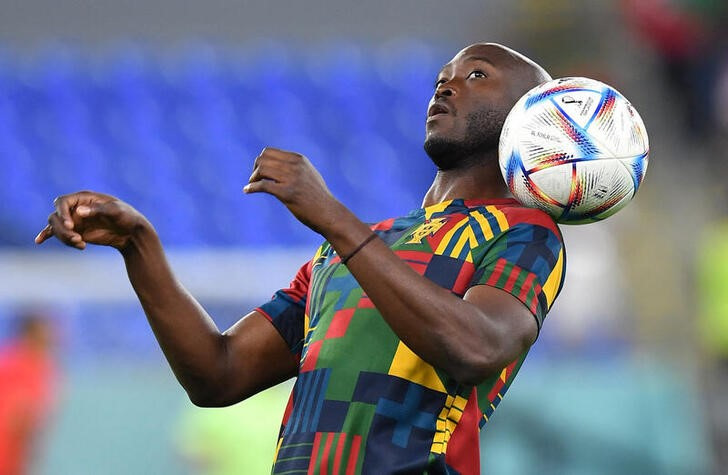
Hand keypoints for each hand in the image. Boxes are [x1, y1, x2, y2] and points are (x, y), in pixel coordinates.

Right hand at [35, 191, 150, 250]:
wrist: (131, 232)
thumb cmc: (126, 217)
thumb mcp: (116, 212)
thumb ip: (98, 210)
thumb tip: (78, 211)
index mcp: (84, 198)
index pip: (63, 202)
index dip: (62, 213)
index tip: (70, 226)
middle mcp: (76, 208)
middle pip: (56, 216)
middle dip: (62, 230)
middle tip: (78, 240)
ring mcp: (74, 220)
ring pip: (56, 228)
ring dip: (64, 238)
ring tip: (81, 245)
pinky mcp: (76, 232)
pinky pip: (57, 233)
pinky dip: (48, 236)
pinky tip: (39, 241)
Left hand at [244, 147, 344, 234]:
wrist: (329, 213)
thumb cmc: (318, 197)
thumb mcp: (309, 174)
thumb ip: (295, 167)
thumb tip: (278, 164)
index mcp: (298, 159)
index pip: (269, 152)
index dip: (260, 161)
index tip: (259, 173)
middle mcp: (295, 166)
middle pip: (263, 159)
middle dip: (255, 169)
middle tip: (254, 180)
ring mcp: (292, 179)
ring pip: (262, 170)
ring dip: (253, 178)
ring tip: (251, 185)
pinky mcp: (288, 193)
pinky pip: (263, 185)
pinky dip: (252, 187)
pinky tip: (247, 191)